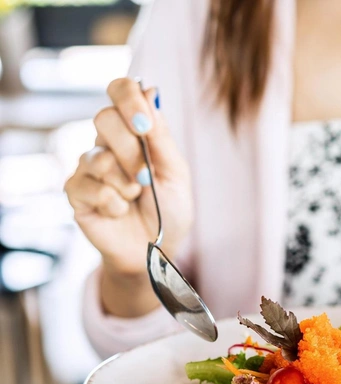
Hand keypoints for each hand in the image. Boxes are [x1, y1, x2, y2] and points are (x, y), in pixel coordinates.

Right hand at [64, 78, 192, 276]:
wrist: (156, 249)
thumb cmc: (169, 210)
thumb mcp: (175, 172)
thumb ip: (161, 135)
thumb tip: (149, 89)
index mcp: (134, 130)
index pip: (120, 90)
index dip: (128, 98)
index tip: (144, 125)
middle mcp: (107, 142)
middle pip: (103, 118)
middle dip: (132, 152)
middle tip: (146, 178)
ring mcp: (88, 166)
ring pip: (97, 156)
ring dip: (126, 182)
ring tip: (136, 197)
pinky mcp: (76, 191)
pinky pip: (90, 187)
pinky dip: (113, 203)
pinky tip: (120, 212)